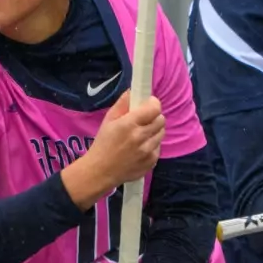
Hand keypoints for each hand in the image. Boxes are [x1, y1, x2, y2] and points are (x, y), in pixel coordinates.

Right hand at [65, 93, 163, 207]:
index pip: (154, 108)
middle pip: (161, 120)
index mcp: (129, 124)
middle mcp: (141, 137)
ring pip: (161, 133)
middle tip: (144, 120)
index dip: (153, 104)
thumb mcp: (108, 120)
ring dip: (154, 131)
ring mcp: (148, 151)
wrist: (100, 171)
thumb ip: (122, 104)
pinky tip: (140, 148)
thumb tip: (133, 91)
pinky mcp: (152, 162)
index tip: (148, 104)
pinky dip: (152, 145)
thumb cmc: (103, 144)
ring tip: (141, 135)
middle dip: (154, 117)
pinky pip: (158, 147)